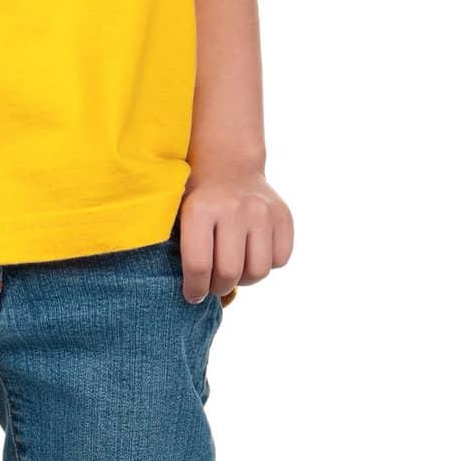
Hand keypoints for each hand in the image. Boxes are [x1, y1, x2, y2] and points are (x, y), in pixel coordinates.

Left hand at [177, 165, 294, 302]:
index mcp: (200, 208)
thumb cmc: (196, 197)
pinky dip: (267, 264)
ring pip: (258, 271)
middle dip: (218, 287)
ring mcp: (261, 210)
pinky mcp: (282, 214)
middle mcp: (233, 208)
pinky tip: (251, 252)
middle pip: (229, 273)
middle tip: (213, 284)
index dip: (195, 290)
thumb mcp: (177, 213)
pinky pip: (280, 259)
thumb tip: (191, 298)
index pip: (199, 266)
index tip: (193, 295)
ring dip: (244, 279)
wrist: (227, 162)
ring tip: (233, 269)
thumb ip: (180, 249)